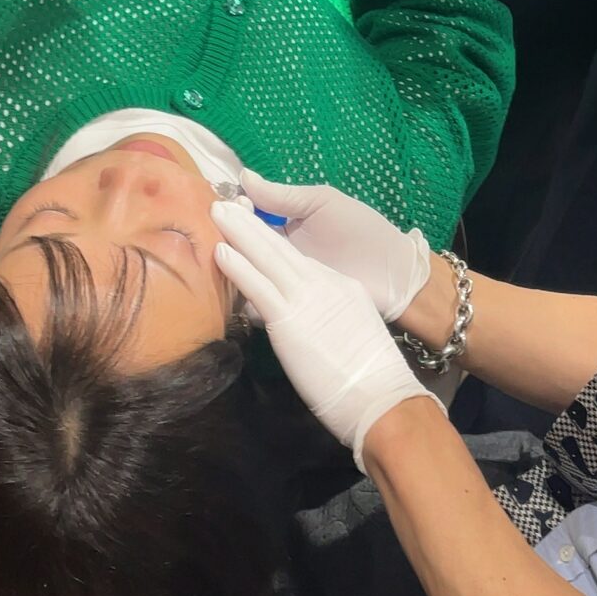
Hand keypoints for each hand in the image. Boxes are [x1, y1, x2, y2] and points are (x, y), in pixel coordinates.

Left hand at [212, 204, 438, 468]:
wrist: (379, 391)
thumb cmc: (368, 373)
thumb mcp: (351, 329)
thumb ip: (326, 319)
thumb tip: (306, 325)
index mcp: (337, 285)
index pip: (296, 258)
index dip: (270, 239)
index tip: (250, 226)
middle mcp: (322, 282)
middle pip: (280, 248)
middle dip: (251, 223)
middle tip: (226, 204)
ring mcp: (305, 298)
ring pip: (267, 257)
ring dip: (239, 233)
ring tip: (217, 213)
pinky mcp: (289, 318)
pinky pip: (258, 286)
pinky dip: (238, 267)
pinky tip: (221, 252)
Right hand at [232, 167, 429, 322]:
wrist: (393, 274)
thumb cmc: (361, 230)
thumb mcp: (322, 204)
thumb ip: (283, 195)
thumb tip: (243, 176)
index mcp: (283, 224)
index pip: (246, 218)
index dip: (233, 213)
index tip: (223, 209)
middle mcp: (277, 252)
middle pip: (240, 246)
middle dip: (224, 239)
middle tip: (209, 234)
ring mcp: (280, 281)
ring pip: (244, 274)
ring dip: (228, 268)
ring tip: (213, 261)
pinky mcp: (287, 308)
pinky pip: (258, 302)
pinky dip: (243, 297)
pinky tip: (229, 291)